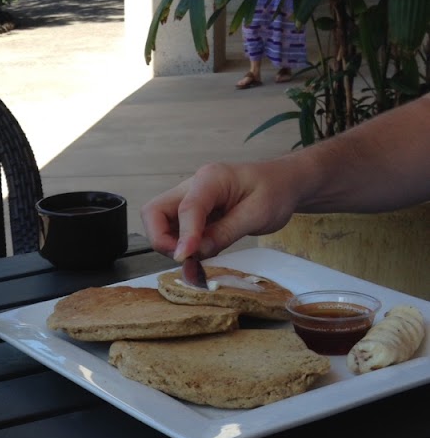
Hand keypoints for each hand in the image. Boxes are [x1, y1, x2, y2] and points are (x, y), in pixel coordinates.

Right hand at [140, 160, 300, 260]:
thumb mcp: (258, 214)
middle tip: (186, 258)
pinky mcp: (193, 213)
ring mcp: (189, 199)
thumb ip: (226, 232)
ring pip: (159, 222)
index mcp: (210, 179)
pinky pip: (173, 230)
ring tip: (197, 257)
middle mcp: (192, 187)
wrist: (283, 183)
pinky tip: (199, 255)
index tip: (185, 259)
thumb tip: (197, 252)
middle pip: (154, 212)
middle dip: (161, 239)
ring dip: (169, 244)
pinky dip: (180, 246)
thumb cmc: (275, 192)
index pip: (186, 208)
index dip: (183, 236)